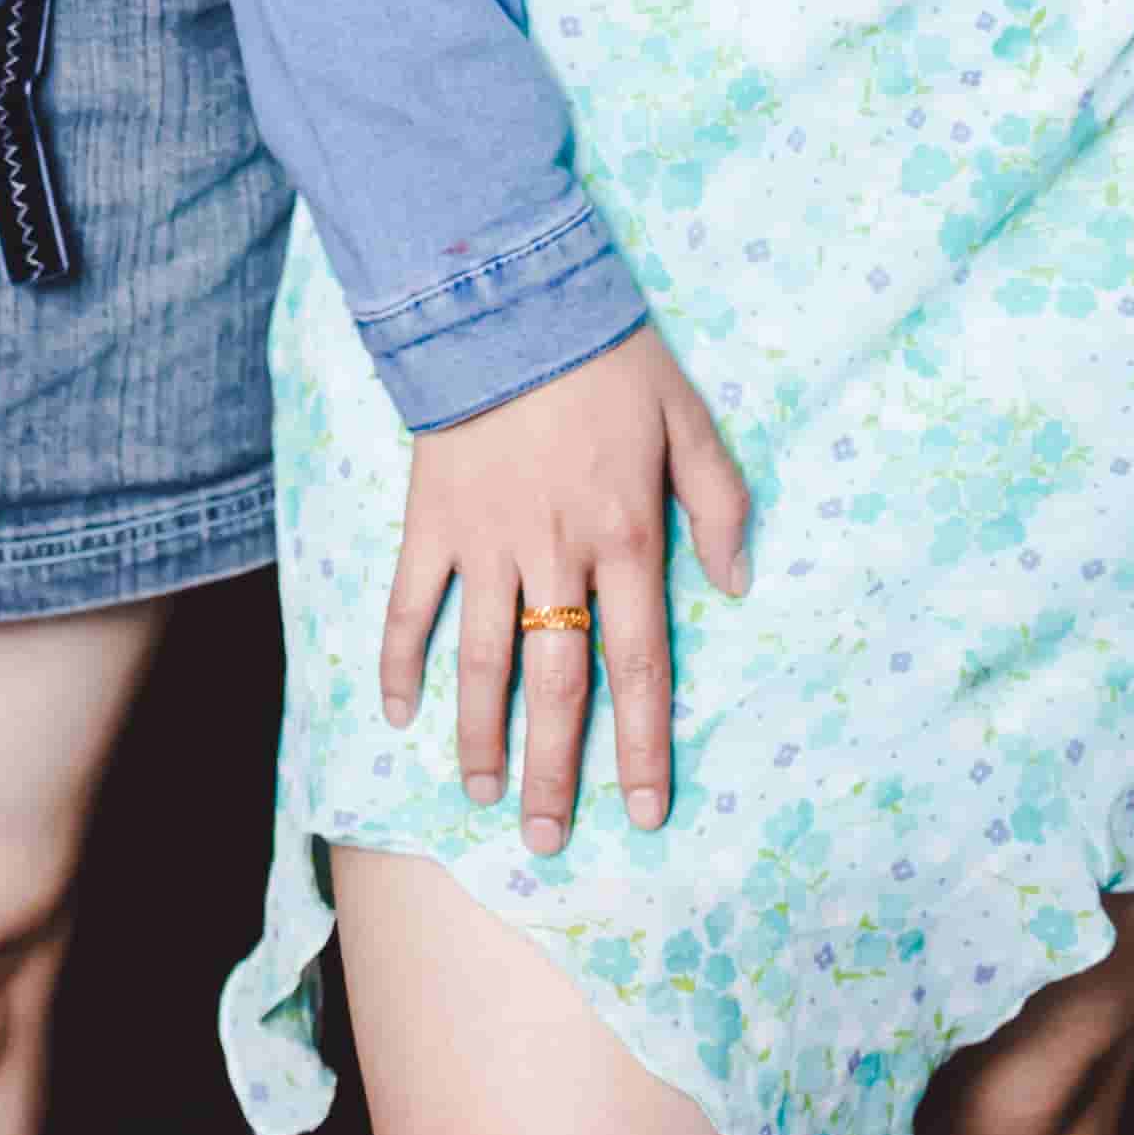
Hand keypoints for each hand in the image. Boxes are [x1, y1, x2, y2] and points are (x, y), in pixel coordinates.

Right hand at [385, 328, 750, 850]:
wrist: (507, 294)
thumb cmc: (607, 353)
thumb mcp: (687, 414)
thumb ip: (719, 500)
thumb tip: (737, 584)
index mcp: (627, 534)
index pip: (639, 665)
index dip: (643, 746)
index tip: (644, 812)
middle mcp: (557, 553)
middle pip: (557, 685)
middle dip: (554, 770)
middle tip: (546, 841)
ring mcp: (487, 540)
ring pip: (483, 661)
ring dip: (481, 736)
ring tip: (482, 795)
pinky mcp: (432, 517)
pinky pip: (412, 603)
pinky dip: (399, 660)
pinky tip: (396, 712)